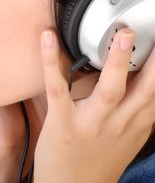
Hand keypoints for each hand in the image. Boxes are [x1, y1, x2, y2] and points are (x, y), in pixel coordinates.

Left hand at [34, 28, 154, 182]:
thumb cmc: (100, 158)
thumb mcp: (130, 135)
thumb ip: (138, 108)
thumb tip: (146, 79)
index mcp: (137, 122)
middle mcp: (120, 122)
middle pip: (143, 88)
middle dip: (152, 62)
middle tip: (151, 32)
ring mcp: (91, 122)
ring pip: (108, 90)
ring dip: (116, 62)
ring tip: (122, 35)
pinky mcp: (62, 122)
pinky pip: (56, 88)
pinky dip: (51, 62)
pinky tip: (48, 39)